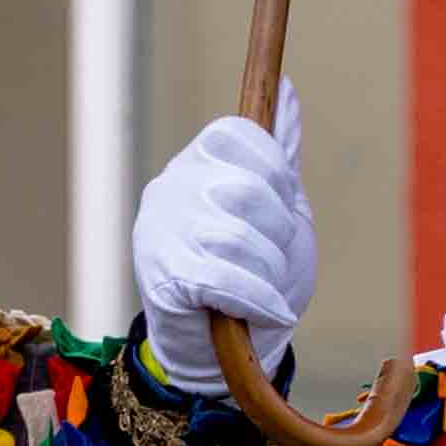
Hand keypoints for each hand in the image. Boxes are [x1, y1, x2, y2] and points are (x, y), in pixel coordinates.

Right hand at [132, 92, 317, 395]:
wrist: (224, 354)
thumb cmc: (253, 276)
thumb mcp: (277, 211)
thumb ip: (278, 156)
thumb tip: (286, 91)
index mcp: (197, 165)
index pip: (235, 133)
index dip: (274, 170)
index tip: (284, 203)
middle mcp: (170, 190)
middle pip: (243, 188)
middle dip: (277, 232)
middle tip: (275, 259)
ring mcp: (159, 234)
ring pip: (233, 236)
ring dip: (268, 271)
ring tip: (266, 289)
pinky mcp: (159, 279)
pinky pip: (220, 277)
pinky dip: (256, 298)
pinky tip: (268, 311)